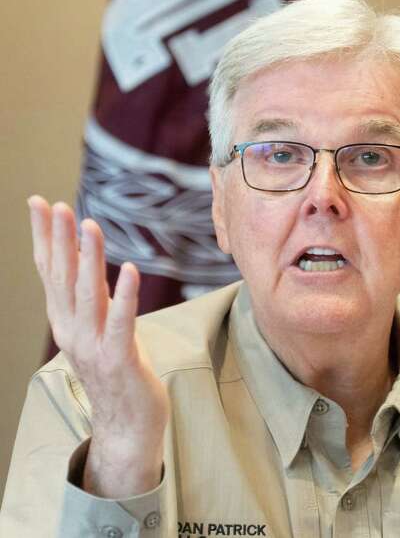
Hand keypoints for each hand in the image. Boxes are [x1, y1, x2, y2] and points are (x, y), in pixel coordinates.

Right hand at [28, 196, 168, 497]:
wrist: (127, 427)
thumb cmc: (119, 376)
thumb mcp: (99, 331)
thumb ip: (92, 302)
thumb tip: (89, 266)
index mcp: (66, 322)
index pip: (50, 272)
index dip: (44, 237)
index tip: (39, 203)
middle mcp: (73, 331)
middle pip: (62, 278)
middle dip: (58, 239)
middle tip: (54, 204)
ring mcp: (94, 346)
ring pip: (88, 295)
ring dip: (88, 258)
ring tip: (89, 225)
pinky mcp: (120, 358)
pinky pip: (121, 322)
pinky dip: (124, 296)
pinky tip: (129, 270)